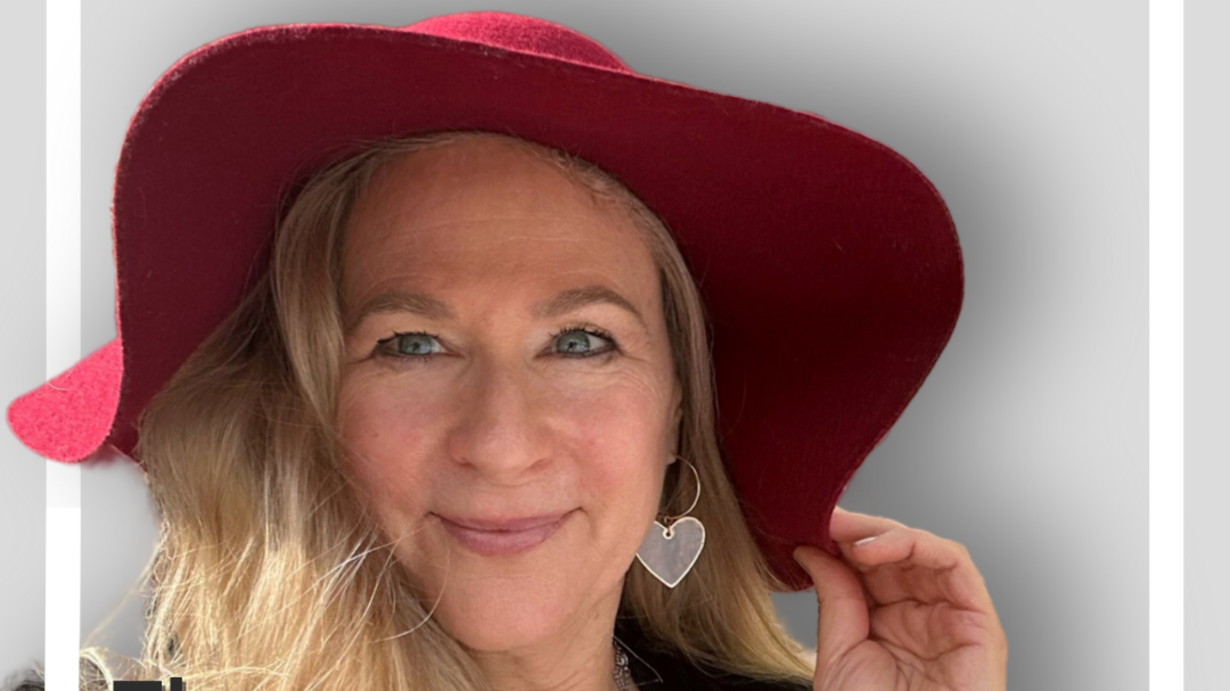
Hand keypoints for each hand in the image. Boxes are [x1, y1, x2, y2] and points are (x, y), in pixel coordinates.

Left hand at [792, 506, 1006, 690]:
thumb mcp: (839, 653)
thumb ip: (833, 597)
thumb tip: (811, 549)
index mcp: (891, 624)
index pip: (871, 567)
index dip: (843, 541)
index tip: (810, 525)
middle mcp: (924, 617)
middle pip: (899, 553)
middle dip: (860, 531)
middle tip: (825, 520)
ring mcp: (953, 618)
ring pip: (928, 550)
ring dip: (886, 533)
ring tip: (846, 535)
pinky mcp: (980, 624)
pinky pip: (957, 566)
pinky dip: (917, 545)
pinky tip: (874, 550)